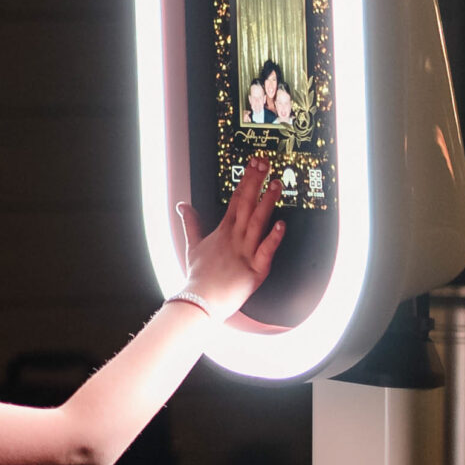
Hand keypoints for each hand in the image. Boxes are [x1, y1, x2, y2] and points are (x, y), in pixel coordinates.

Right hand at [176, 163, 286, 318]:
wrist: (199, 301)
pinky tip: (282, 224)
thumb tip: (182, 206)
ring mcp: (245, 252)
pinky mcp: (255, 270)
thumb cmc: (198, 276)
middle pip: (247, 205)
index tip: (254, 164)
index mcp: (223, 232)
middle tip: (265, 163)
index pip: (236, 199)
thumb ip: (191, 223)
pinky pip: (265, 251)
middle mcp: (235, 238)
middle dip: (256, 182)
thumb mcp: (192, 246)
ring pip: (258, 223)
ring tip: (276, 185)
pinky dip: (273, 238)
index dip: (246, 180)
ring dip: (267, 203)